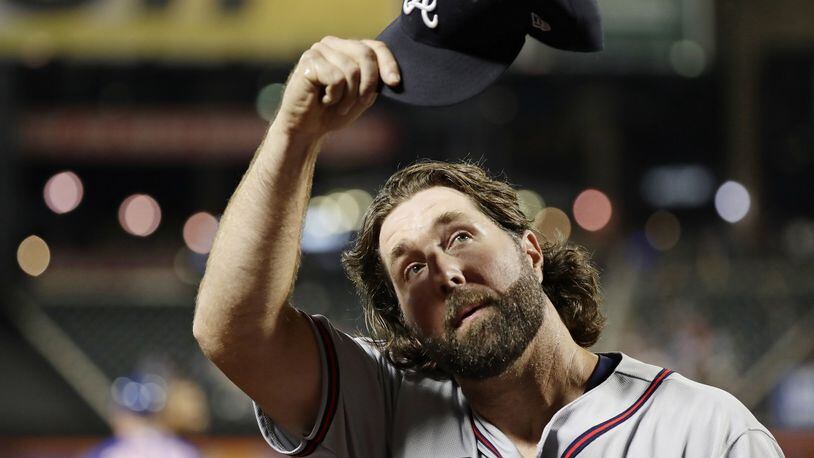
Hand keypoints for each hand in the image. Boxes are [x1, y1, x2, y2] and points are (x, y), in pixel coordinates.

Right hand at [272, 36, 400, 139]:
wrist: (306, 129)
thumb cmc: (333, 112)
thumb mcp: (362, 96)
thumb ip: (375, 81)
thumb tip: (394, 77)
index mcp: (347, 49)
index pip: (375, 46)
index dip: (388, 63)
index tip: (395, 83)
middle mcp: (333, 44)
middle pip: (365, 54)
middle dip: (369, 84)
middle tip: (361, 103)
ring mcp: (319, 50)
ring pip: (352, 69)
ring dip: (349, 96)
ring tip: (337, 105)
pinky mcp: (309, 61)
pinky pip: (336, 78)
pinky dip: (334, 96)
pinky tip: (323, 100)